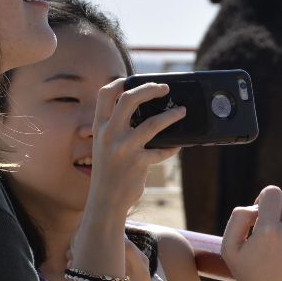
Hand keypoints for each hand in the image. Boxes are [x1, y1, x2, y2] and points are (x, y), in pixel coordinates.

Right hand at [87, 79, 184, 217]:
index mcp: (99, 127)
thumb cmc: (108, 171)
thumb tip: (142, 111)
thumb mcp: (103, 146)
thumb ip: (115, 128)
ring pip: (152, 124)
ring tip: (182, 111)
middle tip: (165, 88)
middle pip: (129, 99)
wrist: (105, 201)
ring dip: (171, 115)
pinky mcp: (138, 163)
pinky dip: (172, 147)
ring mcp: (124, 148)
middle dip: (149, 89)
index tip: (131, 78)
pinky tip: (178, 145)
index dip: (119, 82)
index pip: (105, 94)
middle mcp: (109, 134)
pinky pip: (162, 150)